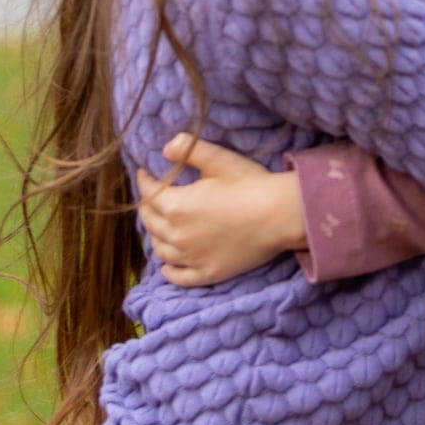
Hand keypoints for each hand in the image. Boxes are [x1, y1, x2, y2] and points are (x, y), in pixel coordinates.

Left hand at [135, 134, 307, 286]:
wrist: (280, 215)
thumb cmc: (250, 184)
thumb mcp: (219, 159)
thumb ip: (188, 150)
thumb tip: (165, 148)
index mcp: (176, 206)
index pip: (148, 194)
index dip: (145, 181)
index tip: (145, 174)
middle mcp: (178, 235)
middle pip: (150, 222)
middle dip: (147, 207)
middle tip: (151, 198)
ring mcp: (192, 258)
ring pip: (161, 249)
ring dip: (156, 236)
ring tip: (160, 227)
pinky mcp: (208, 273)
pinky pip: (179, 276)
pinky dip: (169, 271)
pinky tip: (167, 266)